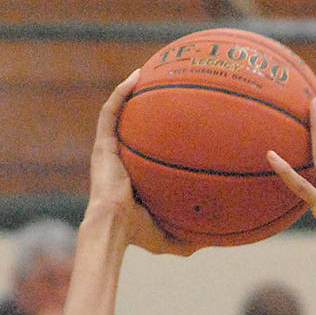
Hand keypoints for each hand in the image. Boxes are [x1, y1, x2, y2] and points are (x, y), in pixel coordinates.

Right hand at [89, 77, 198, 255]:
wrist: (113, 226)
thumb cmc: (136, 234)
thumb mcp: (169, 237)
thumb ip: (188, 239)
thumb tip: (213, 242)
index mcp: (132, 176)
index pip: (144, 151)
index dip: (157, 137)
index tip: (177, 126)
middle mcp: (119, 159)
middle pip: (132, 127)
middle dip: (143, 108)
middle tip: (165, 93)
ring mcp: (109, 150)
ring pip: (119, 113)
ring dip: (130, 91)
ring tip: (148, 71)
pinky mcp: (102, 144)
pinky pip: (111, 111)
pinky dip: (122, 92)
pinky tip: (138, 75)